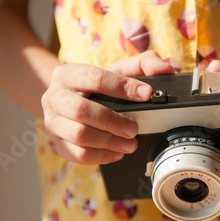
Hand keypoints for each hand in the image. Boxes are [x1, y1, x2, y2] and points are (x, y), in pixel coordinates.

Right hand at [41, 51, 174, 164]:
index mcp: (67, 74)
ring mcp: (53, 122)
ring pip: (79, 135)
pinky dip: (102, 156)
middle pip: (81, 111)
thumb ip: (144, 64)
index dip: (122, 87)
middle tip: (134, 129)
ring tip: (130, 144)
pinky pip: (79, 154)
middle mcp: (54, 97)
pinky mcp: (58, 144)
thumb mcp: (117, 70)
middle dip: (113, 122)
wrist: (68, 101)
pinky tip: (117, 153)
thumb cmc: (96, 86)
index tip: (146, 94)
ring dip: (109, 142)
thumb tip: (167, 68)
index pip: (95, 78)